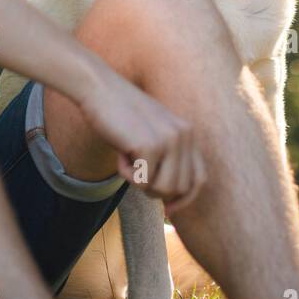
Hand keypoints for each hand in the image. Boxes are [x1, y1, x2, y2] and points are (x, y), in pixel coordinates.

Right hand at [75, 65, 207, 214]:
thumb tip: (171, 199)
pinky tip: (119, 151)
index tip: (168, 210)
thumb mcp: (153, 133)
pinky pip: (141, 181)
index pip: (198, 179)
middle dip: (154, 190)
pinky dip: (125, 173)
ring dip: (140, 182)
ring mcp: (170, 141)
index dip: (184, 199)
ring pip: (162, 190)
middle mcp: (184, 136)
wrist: (100, 88)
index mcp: (188, 133)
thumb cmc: (121, 114)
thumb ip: (167, 158)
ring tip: (128, 158)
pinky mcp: (151, 146)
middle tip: (134, 169)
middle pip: (178, 189)